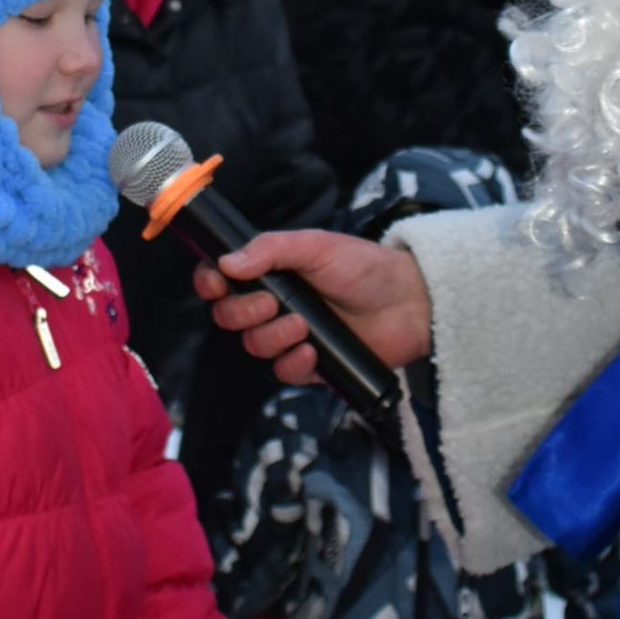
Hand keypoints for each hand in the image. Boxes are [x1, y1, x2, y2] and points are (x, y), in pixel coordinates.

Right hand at [191, 231, 430, 386]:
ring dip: (272, 337)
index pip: (221, 280)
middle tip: (275, 302)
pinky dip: (292, 363)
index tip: (216, 283)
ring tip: (304, 326)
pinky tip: (312, 351)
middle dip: (244, 311)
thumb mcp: (317, 246)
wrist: (410, 302)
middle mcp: (273, 305)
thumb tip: (227, 262)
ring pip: (253, 346)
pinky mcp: (309, 365)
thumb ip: (270, 249)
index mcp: (269, 272)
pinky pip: (282, 373)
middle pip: (229, 317)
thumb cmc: (365, 266)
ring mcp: (289, 336)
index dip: (209, 283)